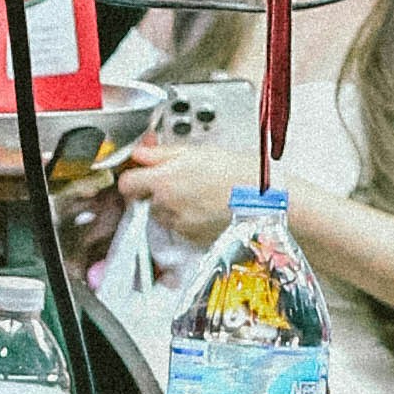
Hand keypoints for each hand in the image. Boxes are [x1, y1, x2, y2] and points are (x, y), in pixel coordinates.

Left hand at [119, 131, 242, 243]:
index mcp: (164, 181)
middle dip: (156, 191)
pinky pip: (180, 229)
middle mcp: (167, 207)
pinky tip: (207, 207)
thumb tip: (141, 152)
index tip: (143, 172)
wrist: (267, 202)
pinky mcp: (193, 241)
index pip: (127, 183)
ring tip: (199, 193)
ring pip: (163, 216)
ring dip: (172, 206)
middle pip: (144, 200)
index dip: (134, 176)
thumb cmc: (240, 174)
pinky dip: (188, 219)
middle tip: (180, 179)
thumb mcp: (199, 152)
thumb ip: (162, 153)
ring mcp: (179, 226)